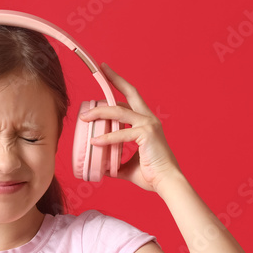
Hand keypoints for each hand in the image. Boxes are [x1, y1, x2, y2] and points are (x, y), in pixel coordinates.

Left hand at [78, 62, 181, 191]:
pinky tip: (95, 142)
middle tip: (101, 68)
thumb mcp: (128, 166)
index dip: (119, 84)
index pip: (131, 98)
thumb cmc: (152, 175)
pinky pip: (121, 134)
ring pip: (120, 111)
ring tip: (85, 118)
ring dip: (100, 112)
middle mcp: (149, 119)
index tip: (107, 72)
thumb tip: (101, 166)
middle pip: (130, 93)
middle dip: (115, 79)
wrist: (167, 183)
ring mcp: (149, 124)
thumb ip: (115, 161)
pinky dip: (107, 137)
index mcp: (146, 122)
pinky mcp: (146, 134)